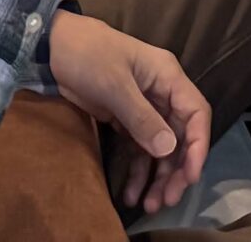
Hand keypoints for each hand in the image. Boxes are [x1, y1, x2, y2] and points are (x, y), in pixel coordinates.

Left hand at [51, 15, 210, 215]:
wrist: (53, 46)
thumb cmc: (89, 56)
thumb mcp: (114, 86)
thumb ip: (142, 118)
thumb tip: (169, 149)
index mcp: (167, 77)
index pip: (196, 113)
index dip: (197, 145)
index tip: (189, 175)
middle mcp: (161, 93)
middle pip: (179, 136)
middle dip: (175, 170)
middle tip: (166, 199)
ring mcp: (143, 107)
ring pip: (160, 147)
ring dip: (157, 176)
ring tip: (149, 205)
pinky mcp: (124, 119)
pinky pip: (138, 148)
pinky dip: (137, 171)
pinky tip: (131, 193)